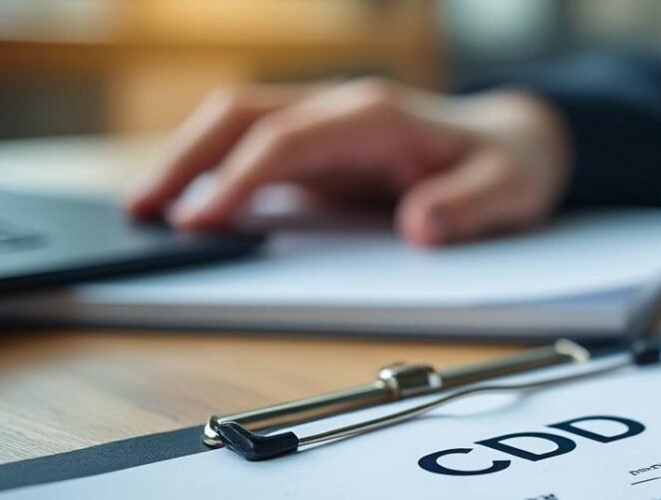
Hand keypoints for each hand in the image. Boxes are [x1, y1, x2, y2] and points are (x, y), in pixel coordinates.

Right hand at [126, 79, 571, 245]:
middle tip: (142, 211)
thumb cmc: (508, 166)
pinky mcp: (320, 150)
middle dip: (186, 159)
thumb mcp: (507, 192)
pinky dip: (215, 174)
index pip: (289, 140)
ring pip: (238, 125)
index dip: (241, 179)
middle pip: (243, 115)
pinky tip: (188, 208)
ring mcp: (326, 127)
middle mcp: (342, 111)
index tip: (204, 221)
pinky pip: (255, 151)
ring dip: (188, 161)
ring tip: (145, 210)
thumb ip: (467, 208)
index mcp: (377, 116)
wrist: (517, 143)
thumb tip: (420, 226)